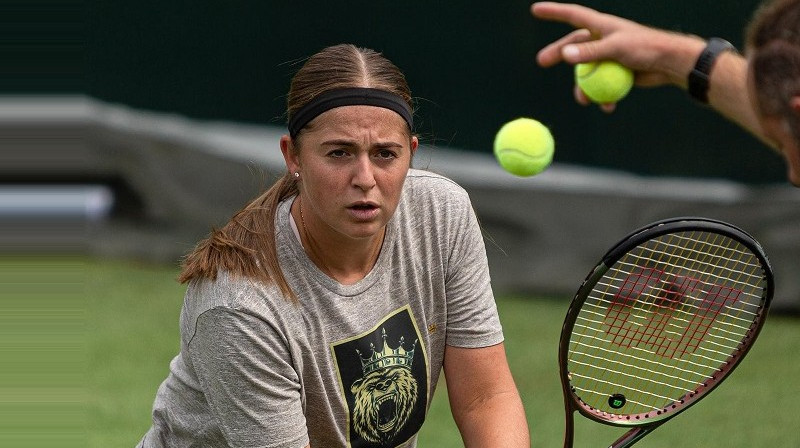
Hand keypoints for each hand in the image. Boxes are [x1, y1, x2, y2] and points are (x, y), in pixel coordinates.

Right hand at [531, 2, 705, 108]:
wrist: (669, 64)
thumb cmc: (645, 47)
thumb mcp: (616, 48)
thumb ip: (590, 52)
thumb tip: (565, 55)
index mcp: (601, 26)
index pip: (572, 15)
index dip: (553, 12)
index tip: (535, 10)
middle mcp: (602, 39)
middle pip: (573, 46)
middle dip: (557, 54)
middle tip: (542, 62)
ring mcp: (608, 57)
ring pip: (586, 71)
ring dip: (583, 88)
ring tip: (584, 102)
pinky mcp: (616, 72)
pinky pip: (601, 85)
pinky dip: (602, 96)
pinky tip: (607, 107)